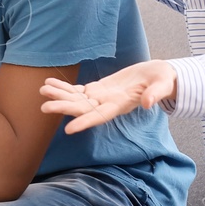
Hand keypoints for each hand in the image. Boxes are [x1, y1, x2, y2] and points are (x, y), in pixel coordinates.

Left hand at [39, 60, 176, 133]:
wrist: (159, 76)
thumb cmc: (162, 80)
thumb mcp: (162, 85)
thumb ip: (155, 94)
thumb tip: (147, 103)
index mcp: (121, 105)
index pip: (100, 116)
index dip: (85, 122)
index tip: (69, 129)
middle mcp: (108, 104)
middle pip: (83, 108)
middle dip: (64, 108)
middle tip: (43, 107)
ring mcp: (102, 97)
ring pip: (77, 99)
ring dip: (60, 95)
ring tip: (42, 89)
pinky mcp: (99, 88)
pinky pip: (78, 90)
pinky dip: (64, 87)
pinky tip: (50, 83)